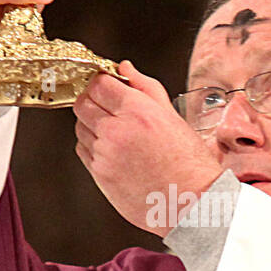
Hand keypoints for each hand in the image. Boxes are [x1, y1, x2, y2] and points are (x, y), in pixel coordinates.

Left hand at [73, 62, 224, 236]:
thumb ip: (145, 87)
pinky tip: (113, 151)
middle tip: (107, 106)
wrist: (190, 203)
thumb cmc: (189, 163)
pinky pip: (83, 151)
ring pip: (80, 127)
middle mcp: (117, 131)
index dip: (101, 82)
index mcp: (138, 112)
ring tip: (115, 132)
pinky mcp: (100, 175)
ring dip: (91, 124)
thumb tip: (124, 67)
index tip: (107, 85)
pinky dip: (92, 146)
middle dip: (92, 100)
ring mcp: (105, 155)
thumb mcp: (172, 116)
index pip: (98, 83)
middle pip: (82, 103)